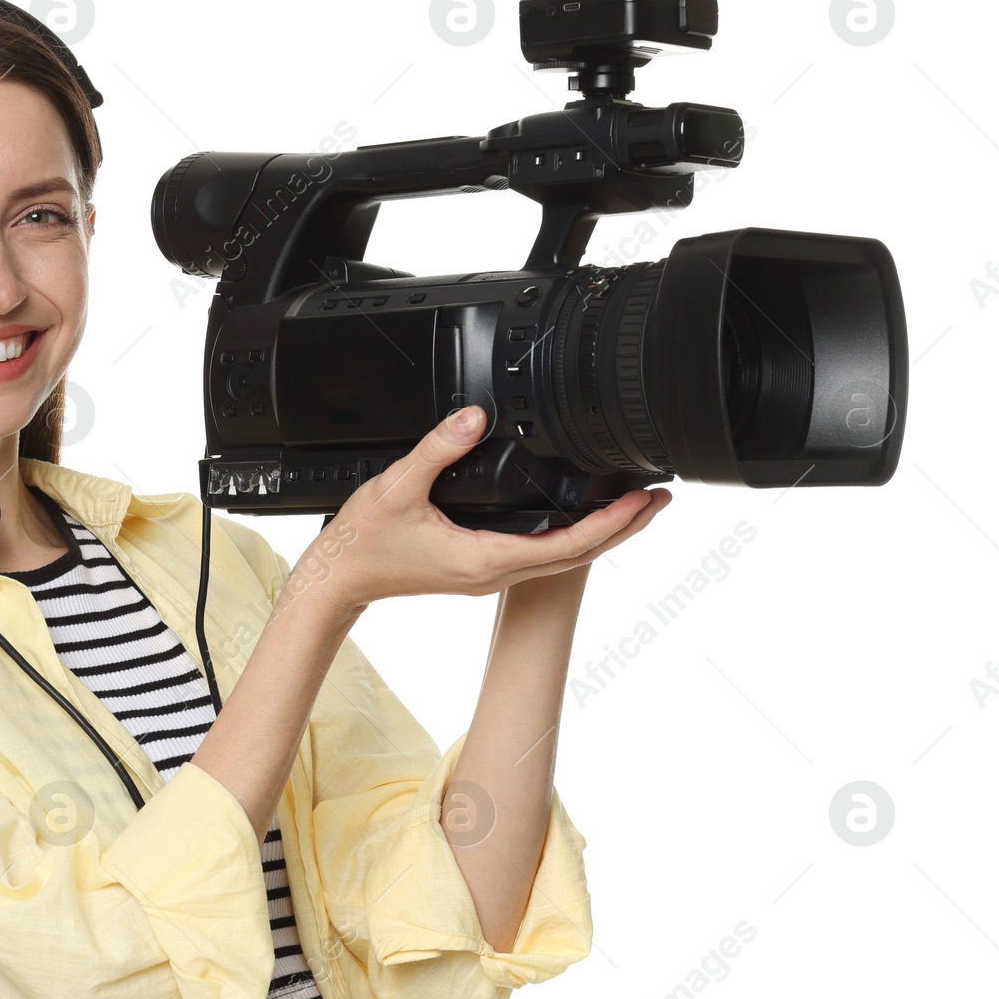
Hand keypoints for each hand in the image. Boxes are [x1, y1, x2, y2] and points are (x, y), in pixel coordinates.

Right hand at [309, 405, 670, 611]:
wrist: (338, 580)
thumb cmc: (363, 545)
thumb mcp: (398, 487)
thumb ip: (438, 448)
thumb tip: (474, 419)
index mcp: (485, 559)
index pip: (568, 545)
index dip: (611, 523)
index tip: (642, 500)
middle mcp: (494, 573)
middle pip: (578, 556)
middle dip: (623, 529)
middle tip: (659, 500)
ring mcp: (489, 575)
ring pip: (563, 559)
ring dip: (602, 534)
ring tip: (634, 509)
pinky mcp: (480, 569)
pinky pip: (540, 556)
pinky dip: (572, 537)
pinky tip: (580, 519)